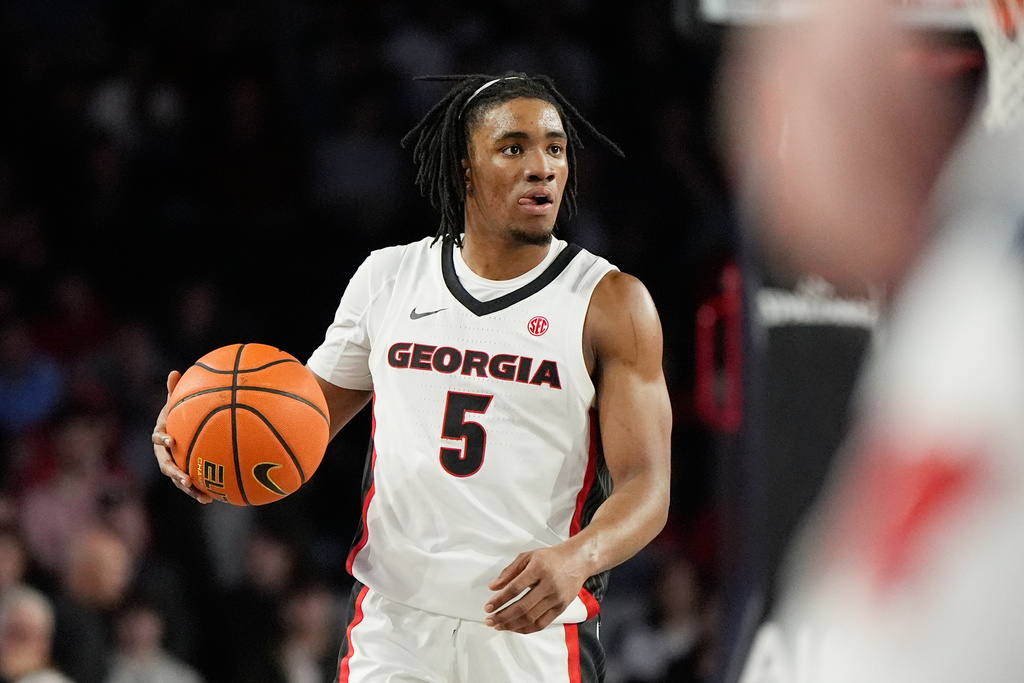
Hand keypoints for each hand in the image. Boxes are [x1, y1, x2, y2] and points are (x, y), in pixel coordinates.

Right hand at [151, 370, 212, 503]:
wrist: (174, 434)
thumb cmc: (175, 417)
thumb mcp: (174, 404)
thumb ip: (174, 391)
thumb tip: (175, 371)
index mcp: (161, 437)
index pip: (158, 439)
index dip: (162, 440)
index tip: (170, 440)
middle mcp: (164, 455)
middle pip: (167, 466)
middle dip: (175, 473)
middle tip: (185, 478)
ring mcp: (173, 467)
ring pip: (178, 480)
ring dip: (188, 488)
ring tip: (201, 496)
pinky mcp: (183, 474)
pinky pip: (190, 485)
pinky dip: (199, 492)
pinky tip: (212, 499)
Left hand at [484, 545, 587, 633]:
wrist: (577, 561)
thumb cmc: (550, 558)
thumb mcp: (527, 557)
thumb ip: (509, 571)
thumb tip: (493, 587)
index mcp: (538, 569)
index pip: (515, 588)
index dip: (499, 600)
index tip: (488, 607)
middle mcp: (548, 585)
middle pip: (522, 607)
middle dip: (503, 616)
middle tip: (489, 620)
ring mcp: (556, 598)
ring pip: (531, 618)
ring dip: (512, 625)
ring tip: (498, 625)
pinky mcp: (561, 608)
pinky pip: (542, 624)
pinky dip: (526, 629)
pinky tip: (514, 628)